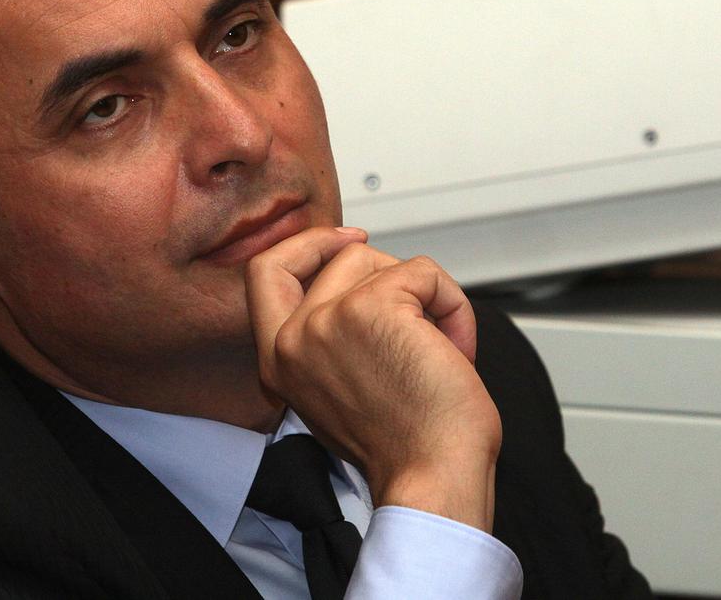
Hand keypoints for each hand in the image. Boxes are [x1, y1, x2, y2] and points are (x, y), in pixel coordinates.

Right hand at [246, 227, 501, 530]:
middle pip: (328, 255)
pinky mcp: (373, 307)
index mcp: (280, 360)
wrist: (433, 477)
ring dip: (422, 293)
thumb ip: (331, 343)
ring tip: (441, 343)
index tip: (340, 243)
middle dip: (372, 257)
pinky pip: (423, 273)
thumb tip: (362, 290)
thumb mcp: (339, 393)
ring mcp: (328, 318)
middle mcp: (294, 338)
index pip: (264, 273)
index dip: (304, 246)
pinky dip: (452, 303)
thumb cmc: (404, 448)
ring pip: (377, 260)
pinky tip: (455, 347)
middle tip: (404, 273)